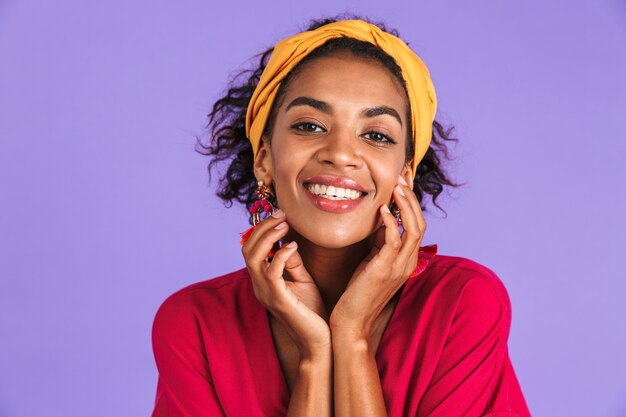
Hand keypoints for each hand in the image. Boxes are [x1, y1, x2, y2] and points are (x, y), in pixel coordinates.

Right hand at [242, 210, 330, 358]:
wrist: (319, 341)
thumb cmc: (312, 313)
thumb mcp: (302, 281)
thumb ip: (293, 263)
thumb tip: (289, 242)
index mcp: (263, 281)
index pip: (251, 250)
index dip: (262, 230)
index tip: (281, 215)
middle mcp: (259, 286)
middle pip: (247, 249)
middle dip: (262, 227)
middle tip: (281, 214)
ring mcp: (266, 293)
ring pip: (253, 257)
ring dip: (268, 236)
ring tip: (284, 224)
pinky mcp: (278, 299)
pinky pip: (271, 271)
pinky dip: (280, 255)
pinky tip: (293, 246)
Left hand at [329, 176, 426, 338]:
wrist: (352, 322)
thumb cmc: (358, 292)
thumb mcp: (372, 261)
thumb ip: (381, 242)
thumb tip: (383, 219)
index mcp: (406, 259)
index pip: (416, 224)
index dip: (412, 202)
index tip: (404, 182)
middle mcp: (408, 262)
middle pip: (419, 223)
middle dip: (412, 198)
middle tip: (402, 177)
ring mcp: (398, 267)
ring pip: (412, 229)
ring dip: (405, 206)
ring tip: (397, 187)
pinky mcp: (384, 270)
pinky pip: (393, 241)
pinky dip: (390, 223)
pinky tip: (381, 209)